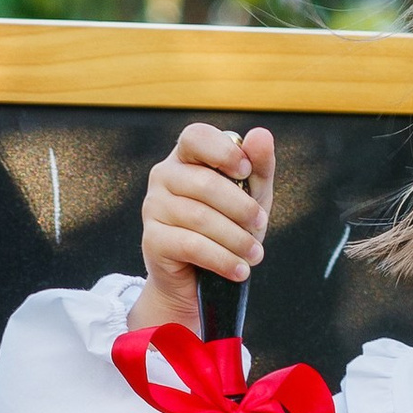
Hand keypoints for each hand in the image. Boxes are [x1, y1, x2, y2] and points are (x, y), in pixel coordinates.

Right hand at [136, 122, 273, 329]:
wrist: (200, 278)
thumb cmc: (227, 227)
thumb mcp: (251, 196)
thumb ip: (259, 166)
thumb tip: (261, 134)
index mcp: (186, 157)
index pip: (196, 137)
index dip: (223, 151)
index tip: (246, 171)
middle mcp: (164, 176)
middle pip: (204, 182)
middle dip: (241, 206)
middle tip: (260, 224)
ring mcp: (153, 207)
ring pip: (200, 217)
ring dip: (236, 239)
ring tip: (255, 254)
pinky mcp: (152, 239)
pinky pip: (191, 245)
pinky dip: (222, 259)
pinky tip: (240, 270)